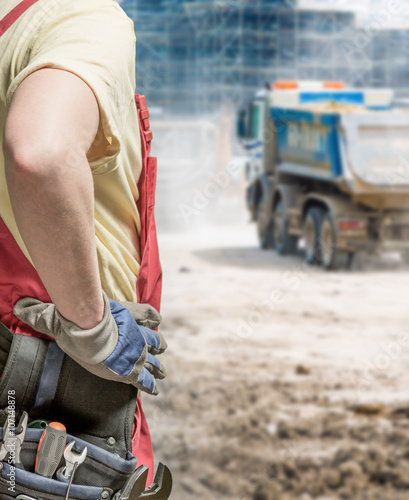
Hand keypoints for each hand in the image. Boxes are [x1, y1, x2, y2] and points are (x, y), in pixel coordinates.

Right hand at [14, 293, 166, 394]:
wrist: (87, 329)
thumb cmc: (79, 318)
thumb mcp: (63, 312)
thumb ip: (43, 312)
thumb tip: (21, 307)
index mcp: (125, 320)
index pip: (147, 317)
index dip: (151, 322)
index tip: (156, 326)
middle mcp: (134, 335)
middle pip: (153, 340)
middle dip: (157, 347)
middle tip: (162, 351)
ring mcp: (135, 352)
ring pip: (154, 359)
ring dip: (158, 366)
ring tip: (161, 373)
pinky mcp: (131, 370)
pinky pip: (146, 379)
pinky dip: (150, 384)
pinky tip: (154, 389)